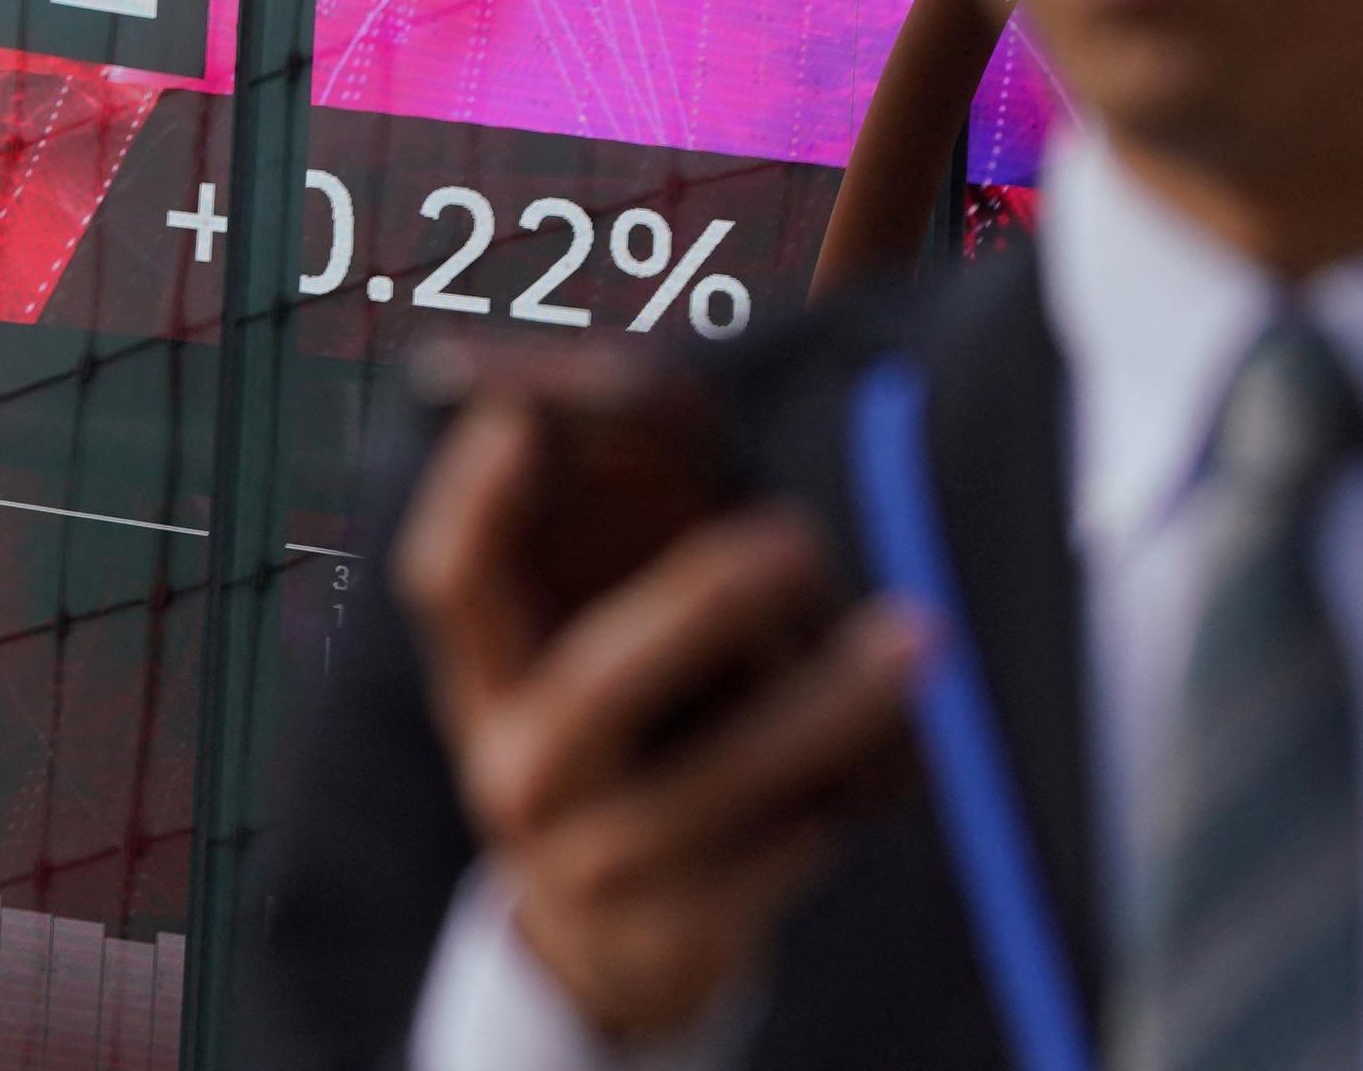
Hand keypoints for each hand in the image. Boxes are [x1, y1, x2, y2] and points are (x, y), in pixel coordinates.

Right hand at [397, 395, 922, 1040]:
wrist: (596, 951)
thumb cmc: (605, 758)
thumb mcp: (567, 675)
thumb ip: (603, 570)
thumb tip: (665, 411)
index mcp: (484, 685)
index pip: (448, 581)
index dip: (475, 500)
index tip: (521, 419)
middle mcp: (521, 773)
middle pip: (600, 682)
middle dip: (701, 604)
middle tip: (794, 537)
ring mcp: (596, 862)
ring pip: (720, 780)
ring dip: (828, 706)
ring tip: (913, 637)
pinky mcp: (679, 930)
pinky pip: (778, 853)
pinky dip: (840, 792)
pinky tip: (898, 748)